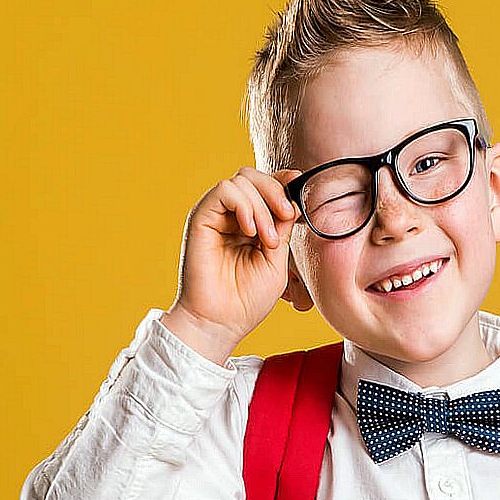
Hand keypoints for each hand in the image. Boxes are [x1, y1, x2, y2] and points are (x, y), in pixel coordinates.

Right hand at [162, 166, 306, 363]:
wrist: (220, 322)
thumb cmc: (247, 300)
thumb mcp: (277, 261)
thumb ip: (282, 229)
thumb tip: (293, 200)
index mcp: (250, 225)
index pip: (264, 187)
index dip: (282, 182)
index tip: (298, 189)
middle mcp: (230, 216)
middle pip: (252, 176)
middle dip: (275, 190)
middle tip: (287, 216)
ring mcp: (215, 217)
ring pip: (241, 180)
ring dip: (262, 206)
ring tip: (267, 240)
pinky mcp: (201, 219)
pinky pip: (224, 190)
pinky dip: (244, 205)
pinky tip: (251, 231)